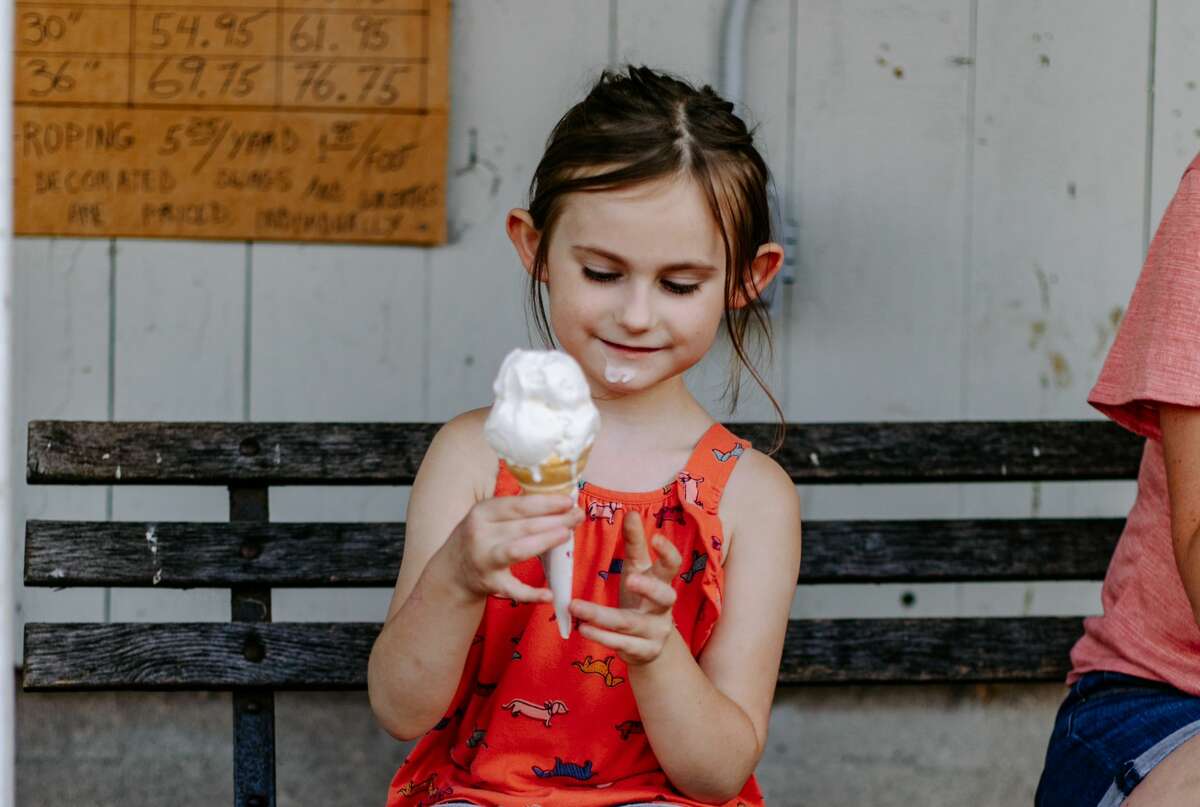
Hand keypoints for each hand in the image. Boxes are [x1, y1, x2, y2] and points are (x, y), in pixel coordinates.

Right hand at [447, 494, 581, 602]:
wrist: (452, 572)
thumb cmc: (479, 537)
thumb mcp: (487, 517)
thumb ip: (515, 510)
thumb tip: (557, 502)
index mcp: (482, 512)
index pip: (518, 505)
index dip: (545, 502)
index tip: (568, 501)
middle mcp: (481, 534)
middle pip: (523, 525)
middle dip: (554, 520)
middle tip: (578, 516)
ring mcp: (484, 560)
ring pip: (518, 550)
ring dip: (544, 542)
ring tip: (567, 535)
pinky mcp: (490, 584)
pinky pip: (514, 590)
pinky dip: (532, 594)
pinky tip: (549, 594)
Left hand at [570, 514, 682, 665]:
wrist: (650, 645)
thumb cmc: (641, 598)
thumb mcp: (637, 569)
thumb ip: (634, 544)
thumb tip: (630, 513)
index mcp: (663, 583)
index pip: (672, 566)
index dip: (668, 553)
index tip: (656, 537)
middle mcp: (664, 608)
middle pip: (664, 597)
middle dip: (649, 588)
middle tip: (630, 578)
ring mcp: (656, 632)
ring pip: (629, 623)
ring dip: (601, 616)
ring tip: (576, 606)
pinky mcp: (643, 651)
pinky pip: (621, 644)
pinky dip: (601, 637)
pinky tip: (583, 628)